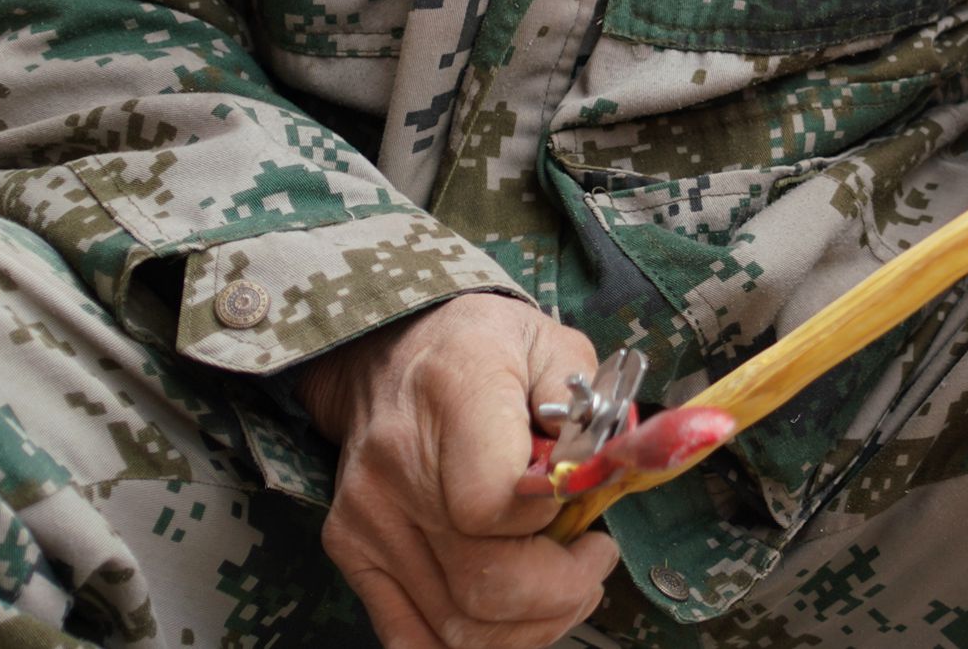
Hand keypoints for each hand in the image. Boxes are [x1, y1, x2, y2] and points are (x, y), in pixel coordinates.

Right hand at [295, 295, 620, 648]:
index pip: (495, 505)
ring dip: (530, 625)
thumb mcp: (554, 347)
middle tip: (592, 560)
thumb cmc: (483, 348)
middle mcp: (398, 462)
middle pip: (483, 582)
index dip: (550, 523)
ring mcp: (368, 515)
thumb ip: (594, 409)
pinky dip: (474, 641)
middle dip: (561, 592)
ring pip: (456, 626)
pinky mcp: (351, 549)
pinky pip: (412, 638)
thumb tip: (617, 470)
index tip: (579, 502)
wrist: (389, 350)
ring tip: (562, 585)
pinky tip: (511, 613)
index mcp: (455, 392)